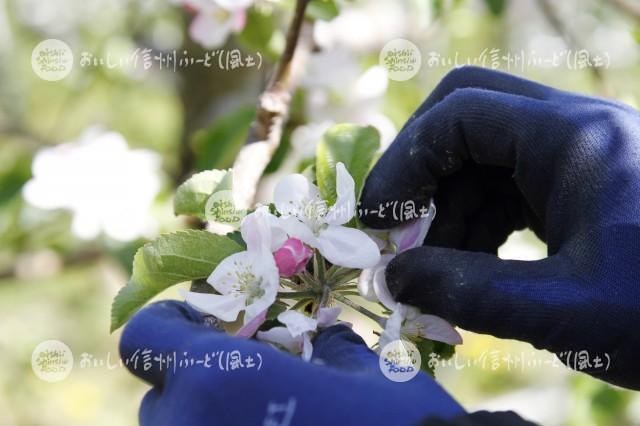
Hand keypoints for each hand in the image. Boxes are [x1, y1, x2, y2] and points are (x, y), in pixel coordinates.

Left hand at [119, 301, 463, 424]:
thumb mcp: (365, 374)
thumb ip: (327, 349)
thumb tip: (318, 342)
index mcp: (215, 381)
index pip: (147, 337)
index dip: (173, 322)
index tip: (211, 324)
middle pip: (161, 394)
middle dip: (199, 378)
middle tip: (249, 378)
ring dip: (208, 418)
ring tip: (263, 418)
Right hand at [360, 66, 639, 388]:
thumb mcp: (567, 310)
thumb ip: (469, 293)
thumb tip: (393, 279)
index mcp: (574, 138)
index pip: (461, 114)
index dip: (405, 163)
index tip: (377, 221)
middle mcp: (572, 132)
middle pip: (466, 117)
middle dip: (419, 174)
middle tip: (395, 232)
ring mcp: (574, 159)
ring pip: (480, 160)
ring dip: (444, 212)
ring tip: (431, 274)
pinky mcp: (576, 189)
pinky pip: (504, 189)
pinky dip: (474, 226)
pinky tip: (470, 271)